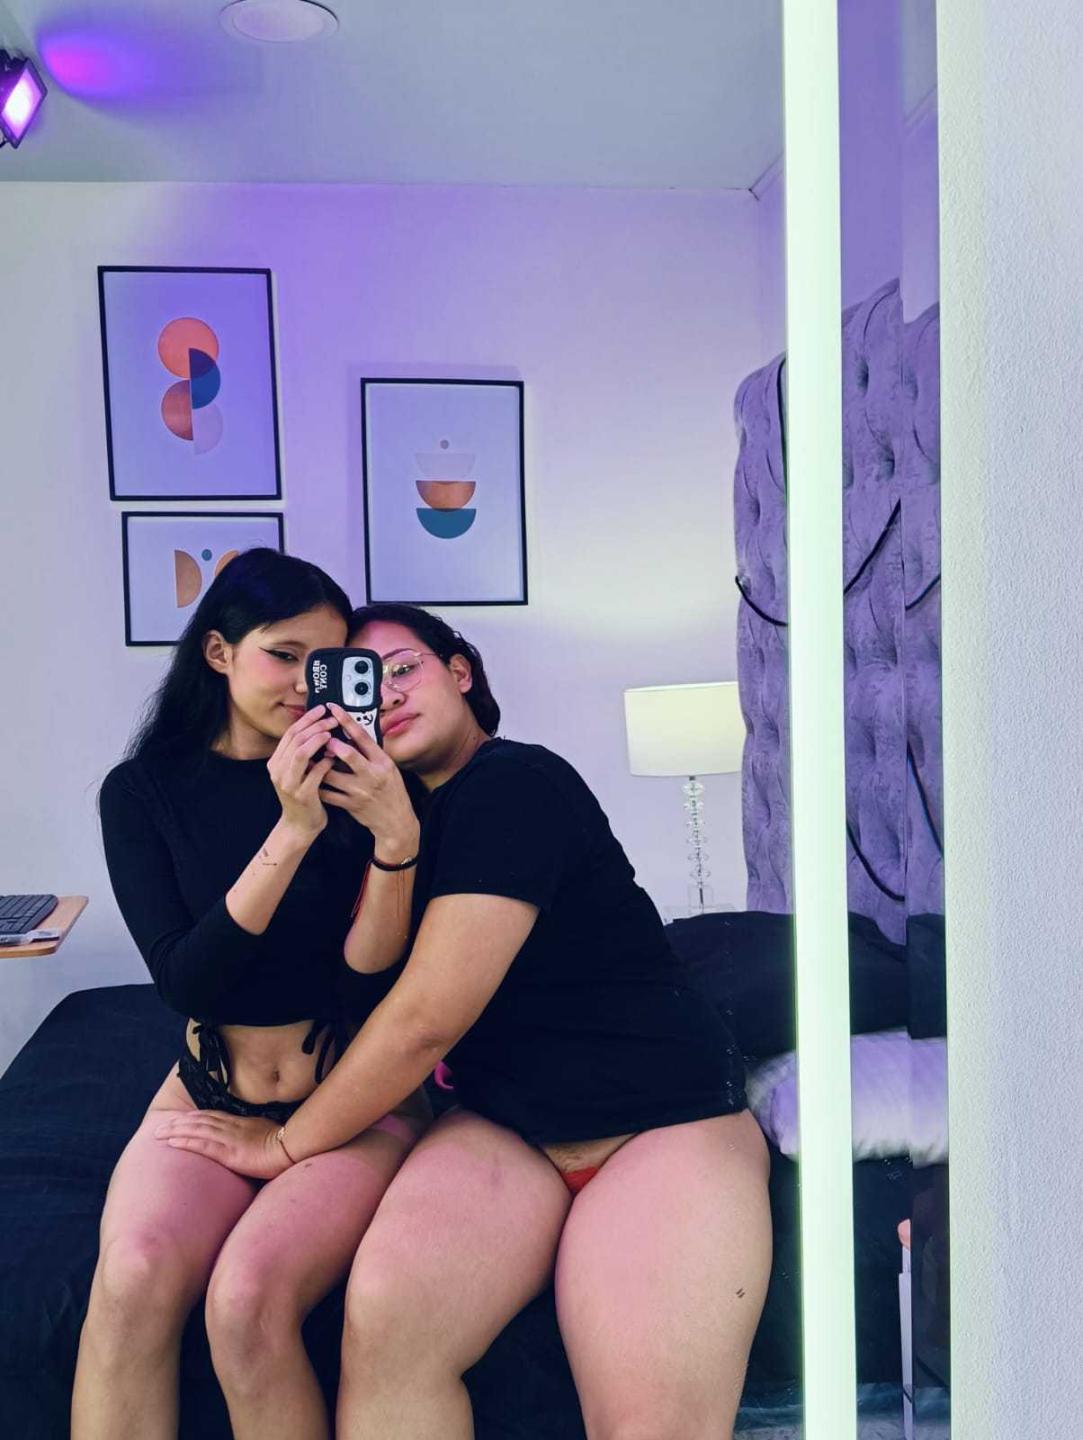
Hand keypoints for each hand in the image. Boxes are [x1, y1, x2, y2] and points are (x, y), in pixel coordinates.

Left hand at [154, 1111, 290, 1178]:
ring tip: (159, 1133)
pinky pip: (202, 1144)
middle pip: (199, 1121)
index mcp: (241, 1124)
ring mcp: (229, 1138)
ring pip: (196, 1130)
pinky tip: (172, 1142)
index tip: (179, 1120)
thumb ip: (254, 1135)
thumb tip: (249, 1140)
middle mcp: (231, 1127)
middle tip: (160, 1126)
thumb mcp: (267, 1135)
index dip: (193, 1118)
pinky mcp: (228, 1152)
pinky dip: (185, 1141)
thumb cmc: (285, 1144)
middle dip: (178, 1123)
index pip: (212, 1117)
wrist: (292, 1148)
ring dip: (175, 1130)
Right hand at [268, 705, 337, 837]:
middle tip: (332, 720)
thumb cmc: (304, 794)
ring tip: (332, 734)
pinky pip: (315, 773)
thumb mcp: (297, 771)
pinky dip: (325, 762)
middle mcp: (278, 771)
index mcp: (276, 762)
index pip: (290, 733)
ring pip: (301, 753)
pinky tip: (334, 757)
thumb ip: (302, 752)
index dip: (307, 719)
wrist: (300, 825)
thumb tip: (318, 727)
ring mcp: (288, 783)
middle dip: (315, 726)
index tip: (322, 709)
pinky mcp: (302, 795)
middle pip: (295, 739)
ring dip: (317, 741)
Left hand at [320, 704, 419, 858]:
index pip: (363, 737)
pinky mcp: (349, 805)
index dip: (347, 721)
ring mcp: (359, 791)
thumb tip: (352, 731)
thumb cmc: (391, 790)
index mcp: (382, 762)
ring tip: (309, 755)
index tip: (333, 708)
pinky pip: (327, 793)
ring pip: (331, 775)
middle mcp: (371, 775)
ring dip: (318, 764)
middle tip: (320, 735)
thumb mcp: (388, 767)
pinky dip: (316, 784)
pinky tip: (310, 776)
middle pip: (349, 755)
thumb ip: (371, 752)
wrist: (395, 821)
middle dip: (331, 743)